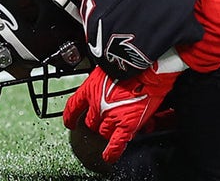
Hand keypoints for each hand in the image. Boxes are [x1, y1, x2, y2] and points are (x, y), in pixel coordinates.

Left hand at [64, 51, 185, 162]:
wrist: (149, 67)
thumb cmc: (132, 63)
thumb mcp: (108, 67)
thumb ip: (103, 79)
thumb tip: (105, 81)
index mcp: (90, 89)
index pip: (73, 106)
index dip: (70, 116)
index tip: (69, 122)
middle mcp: (97, 105)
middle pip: (91, 122)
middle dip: (98, 121)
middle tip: (107, 118)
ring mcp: (111, 117)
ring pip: (103, 132)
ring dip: (109, 130)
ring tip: (119, 124)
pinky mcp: (126, 125)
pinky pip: (116, 144)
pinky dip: (112, 152)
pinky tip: (109, 156)